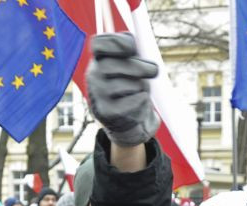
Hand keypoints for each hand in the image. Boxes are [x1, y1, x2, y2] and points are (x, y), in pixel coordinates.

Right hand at [86, 32, 159, 146]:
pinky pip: (135, 100)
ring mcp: (97, 94)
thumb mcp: (132, 65)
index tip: (132, 48)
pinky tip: (137, 106)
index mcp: (98, 59)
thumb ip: (134, 53)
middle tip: (154, 70)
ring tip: (138, 93)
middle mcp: (93, 75)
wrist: (125, 123)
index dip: (117, 42)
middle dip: (142, 67)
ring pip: (132, 83)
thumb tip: (143, 48)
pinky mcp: (106, 112)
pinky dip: (143, 102)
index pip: (99, 42)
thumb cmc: (131, 87)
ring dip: (143, 87)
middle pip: (122, 63)